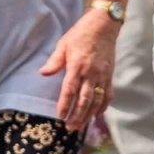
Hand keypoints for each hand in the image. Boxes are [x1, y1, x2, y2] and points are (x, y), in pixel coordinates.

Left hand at [40, 10, 118, 130]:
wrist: (103, 26)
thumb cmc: (80, 34)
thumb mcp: (63, 44)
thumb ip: (54, 61)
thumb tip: (43, 73)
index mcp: (77, 66)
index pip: (70, 90)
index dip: (65, 104)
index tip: (60, 116)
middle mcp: (91, 74)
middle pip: (84, 100)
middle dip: (77, 116)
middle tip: (70, 127)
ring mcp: (102, 76)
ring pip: (96, 101)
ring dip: (88, 115)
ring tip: (81, 126)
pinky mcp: (110, 76)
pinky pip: (107, 95)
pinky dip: (102, 107)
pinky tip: (96, 115)